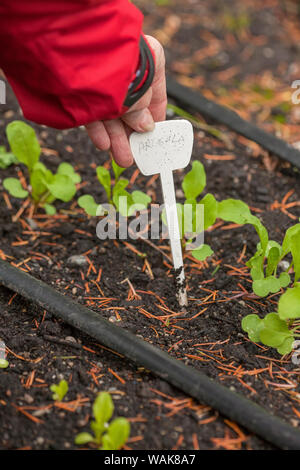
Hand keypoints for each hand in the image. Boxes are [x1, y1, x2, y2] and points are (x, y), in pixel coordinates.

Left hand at [85, 35, 166, 166]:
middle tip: (136, 156)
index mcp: (151, 62)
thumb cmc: (121, 66)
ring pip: (112, 112)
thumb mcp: (139, 96)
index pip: (156, 96)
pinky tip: (104, 143)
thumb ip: (140, 112)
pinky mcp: (82, 84)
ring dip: (116, 138)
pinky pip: (94, 110)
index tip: (155, 140)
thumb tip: (146, 126)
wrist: (82, 50)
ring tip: (121, 159)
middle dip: (133, 135)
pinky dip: (98, 128)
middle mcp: (128, 69)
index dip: (155, 120)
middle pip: (133, 108)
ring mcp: (104, 76)